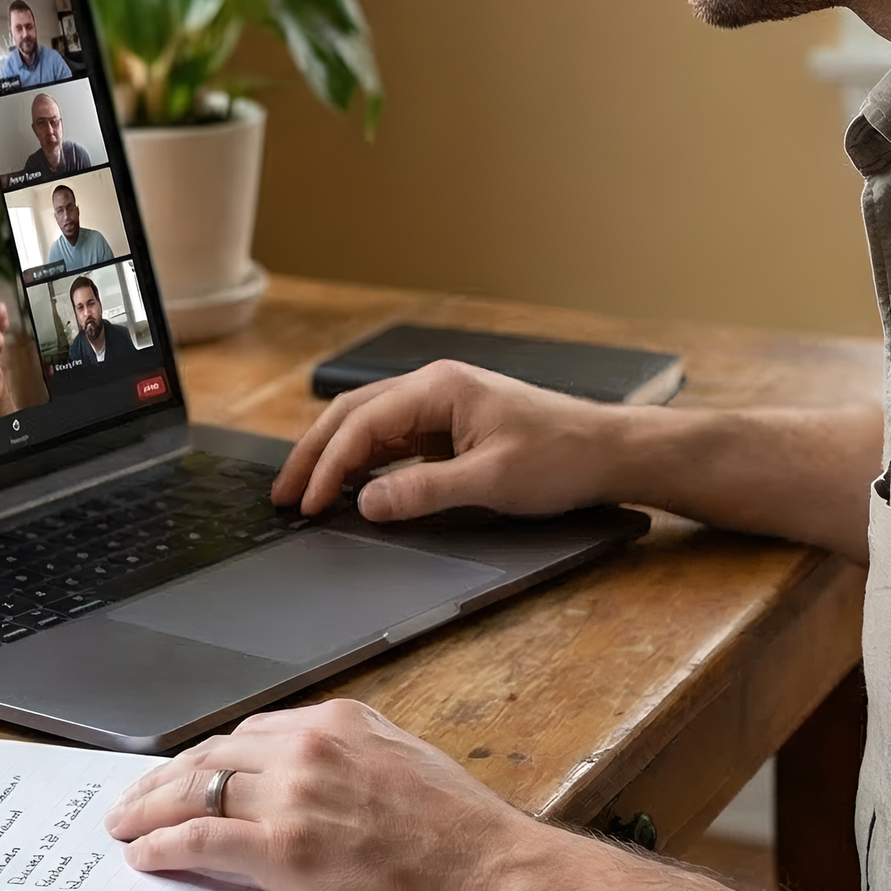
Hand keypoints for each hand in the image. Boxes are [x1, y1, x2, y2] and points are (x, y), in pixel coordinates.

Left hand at [104, 698, 540, 890]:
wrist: (493, 873)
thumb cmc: (466, 832)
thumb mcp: (406, 760)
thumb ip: (354, 756)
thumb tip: (319, 775)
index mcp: (337, 721)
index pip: (249, 733)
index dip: (208, 757)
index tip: (187, 772)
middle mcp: (308, 747)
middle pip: (212, 754)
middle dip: (164, 777)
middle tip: (134, 797)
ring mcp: (294, 796)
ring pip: (196, 791)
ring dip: (148, 808)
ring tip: (123, 825)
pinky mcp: (285, 849)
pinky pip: (202, 840)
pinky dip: (163, 845)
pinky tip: (143, 855)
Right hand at [271, 362, 617, 522]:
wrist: (607, 452)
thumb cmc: (560, 456)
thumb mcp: (491, 481)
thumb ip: (424, 491)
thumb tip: (366, 502)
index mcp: (439, 388)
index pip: (363, 422)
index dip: (329, 465)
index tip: (309, 502)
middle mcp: (433, 389)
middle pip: (353, 415)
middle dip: (314, 454)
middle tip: (284, 496)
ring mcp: (440, 407)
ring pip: (368, 425)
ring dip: (334, 457)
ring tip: (304, 493)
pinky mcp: (448, 428)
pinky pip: (392, 440)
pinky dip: (363, 463)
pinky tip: (348, 487)